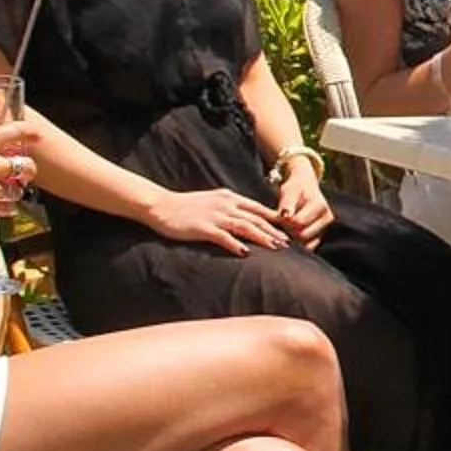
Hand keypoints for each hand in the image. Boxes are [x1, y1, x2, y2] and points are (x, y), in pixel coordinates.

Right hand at [0, 125, 39, 233]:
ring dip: (14, 191)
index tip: (36, 134)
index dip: (28, 131)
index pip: (12, 131)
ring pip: (19, 189)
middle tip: (24, 173)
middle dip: (28, 170)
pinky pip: (9, 208)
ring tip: (4, 192)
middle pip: (26, 165)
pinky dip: (7, 208)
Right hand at [144, 184, 287, 252]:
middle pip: (255, 218)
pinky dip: (235, 244)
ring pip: (245, 226)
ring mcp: (215, 216)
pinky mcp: (203, 227)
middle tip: (288, 243)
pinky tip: (244, 252)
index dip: (274, 219)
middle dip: (274, 231)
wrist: (161, 206)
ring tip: (275, 247)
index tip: (287, 230)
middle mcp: (226, 205)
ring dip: (262, 237)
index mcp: (229, 198)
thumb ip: (230, 208)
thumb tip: (247, 219)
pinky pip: (222, 236)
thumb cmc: (186, 207)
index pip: (258, 209)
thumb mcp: (213, 202)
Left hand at [267, 161, 334, 248]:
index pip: (298, 222)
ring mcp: (325, 229)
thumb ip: (287, 203)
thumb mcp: (290, 190)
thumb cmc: (296, 188)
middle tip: (282, 222)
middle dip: (289, 230)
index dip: (285, 221)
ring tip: (288, 227)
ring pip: (306, 244)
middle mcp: (327, 218)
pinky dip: (298, 244)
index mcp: (320, 205)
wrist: (306, 188)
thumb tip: (285, 216)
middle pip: (302, 235)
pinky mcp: (321, 237)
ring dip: (293, 238)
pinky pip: (308, 247)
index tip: (280, 214)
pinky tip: (292, 234)